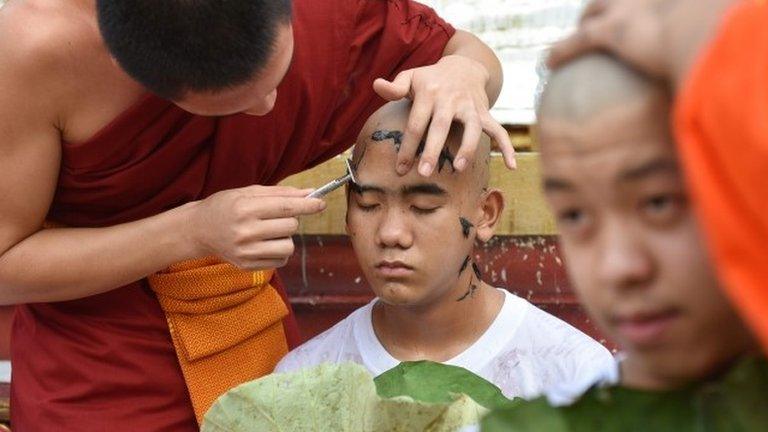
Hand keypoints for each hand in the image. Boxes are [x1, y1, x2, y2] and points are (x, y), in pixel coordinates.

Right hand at [189, 185, 324, 269]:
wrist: (198, 230)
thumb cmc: (225, 206)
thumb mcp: (248, 192)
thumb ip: (280, 193)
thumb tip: (311, 194)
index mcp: (245, 209)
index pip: (286, 207)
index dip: (307, 205)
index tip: (321, 203)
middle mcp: (245, 231)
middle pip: (290, 226)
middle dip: (292, 219)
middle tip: (278, 216)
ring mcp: (246, 251)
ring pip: (288, 246)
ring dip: (287, 237)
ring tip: (272, 231)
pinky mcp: (247, 265)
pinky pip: (280, 260)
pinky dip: (279, 251)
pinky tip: (265, 243)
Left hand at [373, 55, 514, 175]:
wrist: (464, 67)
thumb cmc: (431, 79)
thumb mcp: (411, 77)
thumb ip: (394, 86)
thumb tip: (376, 85)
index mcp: (429, 93)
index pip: (416, 124)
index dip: (407, 147)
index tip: (400, 169)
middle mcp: (451, 100)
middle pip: (441, 127)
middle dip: (432, 150)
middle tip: (424, 173)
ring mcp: (470, 107)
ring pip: (472, 128)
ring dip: (468, 147)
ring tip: (460, 168)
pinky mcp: (485, 113)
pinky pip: (499, 130)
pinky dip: (507, 147)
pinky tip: (512, 166)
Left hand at [548, 0, 732, 84]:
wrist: (705, 35)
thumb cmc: (717, 46)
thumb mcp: (712, 48)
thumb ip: (700, 61)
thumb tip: (705, 91)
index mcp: (670, 2)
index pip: (644, 2)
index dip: (635, 9)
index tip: (635, 19)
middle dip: (605, 8)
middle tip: (599, 24)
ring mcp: (628, 9)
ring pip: (594, 11)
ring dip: (584, 23)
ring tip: (574, 38)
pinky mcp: (611, 29)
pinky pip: (577, 41)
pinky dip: (562, 51)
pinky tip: (548, 63)